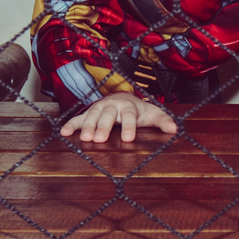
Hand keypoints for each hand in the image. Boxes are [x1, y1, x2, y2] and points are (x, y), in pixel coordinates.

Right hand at [60, 93, 177, 142]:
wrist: (122, 99)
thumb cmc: (138, 110)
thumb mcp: (151, 114)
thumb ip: (162, 121)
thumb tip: (175, 129)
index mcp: (129, 107)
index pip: (129, 117)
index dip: (129, 127)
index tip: (128, 138)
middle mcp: (112, 107)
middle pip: (107, 117)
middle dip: (103, 127)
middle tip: (100, 139)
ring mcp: (98, 109)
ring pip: (91, 117)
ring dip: (86, 127)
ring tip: (83, 138)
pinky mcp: (88, 113)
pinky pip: (78, 119)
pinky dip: (70, 125)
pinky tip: (63, 133)